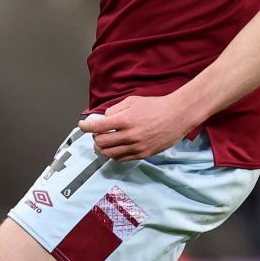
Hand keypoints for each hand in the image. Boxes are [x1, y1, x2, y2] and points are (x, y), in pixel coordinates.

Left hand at [79, 95, 195, 161]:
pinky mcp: (143, 154)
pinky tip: (114, 148)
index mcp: (125, 120)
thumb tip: (103, 118)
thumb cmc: (155, 105)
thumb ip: (115, 110)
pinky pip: (122, 159)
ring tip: (102, 143)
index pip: (98, 127)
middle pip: (101, 142)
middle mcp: (129, 135)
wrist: (177, 116)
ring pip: (109, 154)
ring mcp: (136, 147)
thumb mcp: (132, 101)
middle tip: (95, 134)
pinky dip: (113, 155)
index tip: (82, 125)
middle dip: (94, 138)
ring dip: (102, 148)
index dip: (86, 127)